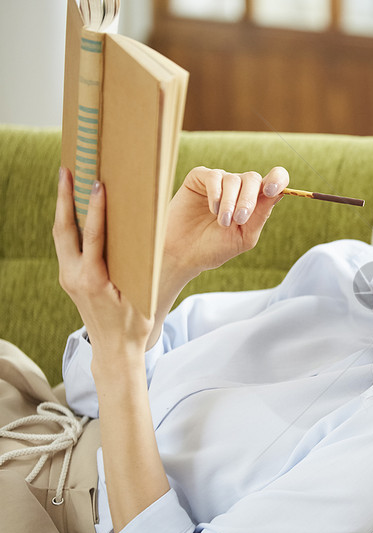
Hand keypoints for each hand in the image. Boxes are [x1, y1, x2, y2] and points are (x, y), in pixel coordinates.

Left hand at [53, 167, 153, 356]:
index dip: (95, 209)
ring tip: (66, 182)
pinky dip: (69, 224)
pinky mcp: (70, 279)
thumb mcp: (140, 295)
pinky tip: (74, 210)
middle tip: (66, 170)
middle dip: (64, 198)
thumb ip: (137, 266)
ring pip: (61, 236)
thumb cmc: (134, 325)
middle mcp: (74, 276)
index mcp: (93, 280)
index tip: (99, 184)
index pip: (93, 236)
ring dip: (63, 208)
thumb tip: (140, 235)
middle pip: (63, 229)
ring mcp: (68, 277)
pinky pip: (66, 245)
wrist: (114, 350)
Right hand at [162, 166, 288, 281]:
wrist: (185, 254)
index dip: (277, 179)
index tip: (272, 191)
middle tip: (239, 220)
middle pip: (253, 178)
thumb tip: (278, 193)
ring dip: (229, 202)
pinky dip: (215, 193)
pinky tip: (212, 210)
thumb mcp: (244, 236)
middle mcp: (239, 188)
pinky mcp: (199, 178)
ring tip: (222, 222)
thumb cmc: (216, 247)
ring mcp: (219, 181)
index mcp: (255, 201)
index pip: (274, 180)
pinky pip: (213, 176)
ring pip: (233, 179)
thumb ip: (261, 215)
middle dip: (248, 199)